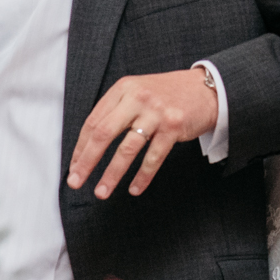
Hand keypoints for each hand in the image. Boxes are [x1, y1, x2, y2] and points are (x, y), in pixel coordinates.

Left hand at [66, 67, 219, 198]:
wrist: (206, 89)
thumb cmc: (167, 95)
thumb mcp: (138, 92)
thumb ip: (117, 110)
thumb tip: (90, 144)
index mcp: (123, 88)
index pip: (94, 121)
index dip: (81, 147)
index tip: (74, 166)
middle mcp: (137, 98)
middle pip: (104, 133)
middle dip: (87, 161)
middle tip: (75, 181)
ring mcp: (156, 112)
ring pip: (127, 149)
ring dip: (112, 174)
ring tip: (102, 191)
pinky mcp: (173, 126)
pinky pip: (153, 158)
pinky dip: (142, 177)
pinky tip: (134, 189)